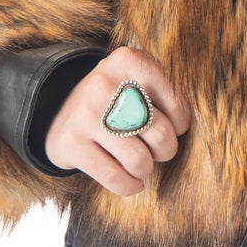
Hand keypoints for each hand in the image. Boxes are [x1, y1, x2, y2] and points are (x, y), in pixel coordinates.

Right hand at [44, 46, 191, 196]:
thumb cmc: (116, 99)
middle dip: (166, 150)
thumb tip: (185, 128)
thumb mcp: (138, 80)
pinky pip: (114, 177)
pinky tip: (132, 183)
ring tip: (142, 164)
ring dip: (146, 168)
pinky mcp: (70, 143)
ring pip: (139, 159)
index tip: (173, 128)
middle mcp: (104, 83)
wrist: (62, 113)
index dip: (180, 124)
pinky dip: (129, 186)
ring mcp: (84, 114)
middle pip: (159, 132)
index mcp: (128, 60)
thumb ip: (166, 92)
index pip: (176, 102)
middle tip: (159, 150)